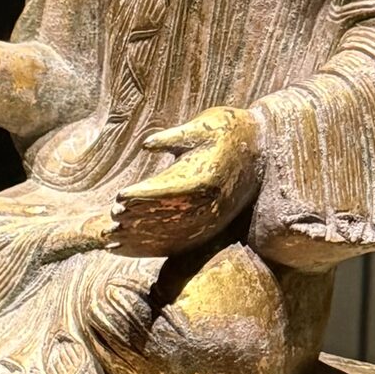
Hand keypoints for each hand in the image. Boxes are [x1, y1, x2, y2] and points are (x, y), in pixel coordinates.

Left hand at [105, 107, 262, 257]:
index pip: (169, 193)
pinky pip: (181, 240)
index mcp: (205, 178)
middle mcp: (210, 204)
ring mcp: (212, 217)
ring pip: (172, 236)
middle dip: (138, 221)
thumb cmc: (228, 129)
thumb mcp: (203, 126)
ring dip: (143, 241)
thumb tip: (147, 144)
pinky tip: (134, 248)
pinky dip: (155, 246)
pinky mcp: (212, 224)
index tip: (119, 198)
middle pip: (168, 219)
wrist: (263, 145)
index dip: (143, 198)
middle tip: (112, 222)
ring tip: (113, 243)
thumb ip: (174, 137)